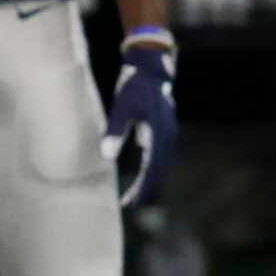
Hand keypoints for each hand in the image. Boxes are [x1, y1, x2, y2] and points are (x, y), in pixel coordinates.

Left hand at [101, 33, 176, 209]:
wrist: (152, 68)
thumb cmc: (134, 86)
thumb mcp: (121, 107)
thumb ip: (113, 131)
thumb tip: (105, 157)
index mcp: (160, 131)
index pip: (153, 167)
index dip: (143, 188)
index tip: (131, 203)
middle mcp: (170, 135)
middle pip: (161, 171)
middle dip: (147, 191)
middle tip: (129, 207)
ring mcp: (171, 134)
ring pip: (162, 166)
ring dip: (151, 183)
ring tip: (134, 200)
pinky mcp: (166, 133)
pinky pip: (161, 158)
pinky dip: (153, 172)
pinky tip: (142, 182)